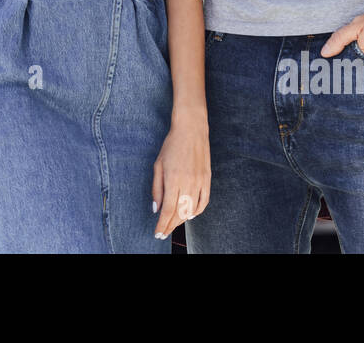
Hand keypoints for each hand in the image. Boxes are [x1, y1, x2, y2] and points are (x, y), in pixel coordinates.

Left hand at [151, 105, 209, 239]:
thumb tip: (156, 209)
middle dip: (170, 226)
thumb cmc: (172, 145)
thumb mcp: (158, 165)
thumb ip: (156, 188)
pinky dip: (197, 211)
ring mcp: (199, 182)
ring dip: (182, 220)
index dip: (162, 225)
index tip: (157, 233)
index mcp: (173, 180)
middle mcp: (187, 183)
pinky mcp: (208, 179)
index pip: (167, 210)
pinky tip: (190, 215)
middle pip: (179, 213)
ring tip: (174, 224)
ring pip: (191, 210)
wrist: (191, 129)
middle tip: (164, 232)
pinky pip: (204, 202)